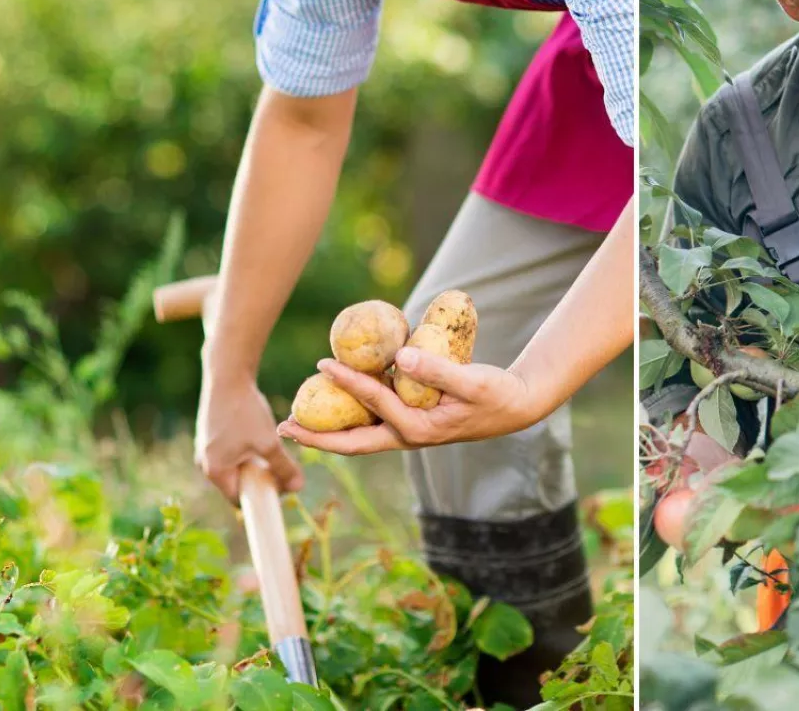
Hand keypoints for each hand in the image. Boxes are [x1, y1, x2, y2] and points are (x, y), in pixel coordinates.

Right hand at [195, 373, 303, 503]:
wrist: (228, 377)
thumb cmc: (245, 412)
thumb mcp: (268, 443)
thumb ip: (283, 467)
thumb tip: (297, 489)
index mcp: (214, 471)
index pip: (239, 499)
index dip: (262, 496)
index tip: (282, 485)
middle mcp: (204, 463)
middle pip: (237, 483)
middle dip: (259, 478)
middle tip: (281, 466)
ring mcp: (205, 448)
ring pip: (235, 466)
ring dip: (254, 462)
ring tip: (271, 447)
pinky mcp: (209, 434)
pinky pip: (230, 452)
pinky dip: (246, 449)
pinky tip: (260, 434)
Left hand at [276, 349, 547, 454]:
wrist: (516, 406)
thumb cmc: (496, 395)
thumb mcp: (472, 381)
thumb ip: (437, 370)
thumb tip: (400, 355)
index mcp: (419, 429)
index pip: (374, 404)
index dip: (347, 382)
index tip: (323, 363)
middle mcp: (408, 436)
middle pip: (352, 442)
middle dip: (315, 436)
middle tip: (281, 428)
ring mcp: (408, 432)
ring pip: (359, 434)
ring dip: (328, 428)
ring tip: (298, 416)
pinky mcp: (412, 421)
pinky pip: (374, 420)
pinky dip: (352, 411)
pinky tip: (339, 395)